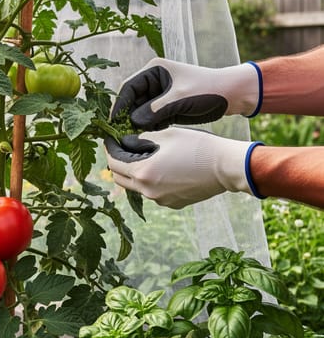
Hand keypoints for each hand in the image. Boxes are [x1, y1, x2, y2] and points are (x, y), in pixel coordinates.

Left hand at [103, 127, 260, 208]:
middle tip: (124, 148)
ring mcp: (160, 200)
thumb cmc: (198, 146)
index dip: (110, 149)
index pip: (113, 162)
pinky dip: (151, 181)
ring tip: (146, 156)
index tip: (111, 140)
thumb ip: (141, 138)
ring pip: (137, 186)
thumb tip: (127, 142)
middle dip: (118, 163)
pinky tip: (163, 168)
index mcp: (143, 172)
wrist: (227, 167)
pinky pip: (154, 192)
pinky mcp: (172, 203)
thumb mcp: (167, 134)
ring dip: (135, 173)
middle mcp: (148, 190)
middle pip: (120, 178)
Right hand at [111, 58, 261, 130]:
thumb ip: (154, 111)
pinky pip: (150, 119)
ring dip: (136, 124)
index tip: (113, 122)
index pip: (128, 88)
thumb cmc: (208, 90)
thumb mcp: (179, 99)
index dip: (119, 105)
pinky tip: (146, 137)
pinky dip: (147, 128)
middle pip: (131, 101)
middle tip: (121, 134)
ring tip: (131, 138)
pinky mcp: (167, 108)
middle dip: (127, 117)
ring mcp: (160, 95)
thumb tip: (132, 123)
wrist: (234, 95)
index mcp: (154, 70)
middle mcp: (154, 81)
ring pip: (139, 111)